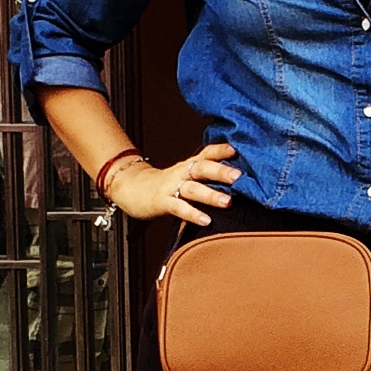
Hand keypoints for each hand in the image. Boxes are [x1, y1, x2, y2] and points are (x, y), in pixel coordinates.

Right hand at [108, 142, 240, 224]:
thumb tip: (238, 180)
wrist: (131, 187)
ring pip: (192, 188)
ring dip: (210, 194)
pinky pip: (178, 207)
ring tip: (227, 202)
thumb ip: (207, 176)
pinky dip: (192, 214)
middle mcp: (182, 173)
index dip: (221, 150)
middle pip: (202, 167)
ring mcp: (171, 187)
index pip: (207, 153)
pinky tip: (206, 220)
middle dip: (221, 171)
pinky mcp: (161, 202)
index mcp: (189, 165)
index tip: (238, 150)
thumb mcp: (186, 176)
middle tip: (239, 176)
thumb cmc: (165, 184)